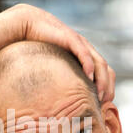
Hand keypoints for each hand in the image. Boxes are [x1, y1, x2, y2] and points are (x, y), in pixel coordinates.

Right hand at [0, 4, 114, 101]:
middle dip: (108, 87)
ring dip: (102, 80)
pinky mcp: (70, 38)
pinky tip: (90, 77)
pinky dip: (89, 65)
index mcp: (82, 57)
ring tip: (100, 95)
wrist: (24, 27)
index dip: (106, 87)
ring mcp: (79, 43)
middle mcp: (84, 50)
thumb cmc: (33, 50)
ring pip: (99, 62)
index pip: (102, 73)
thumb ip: (56, 83)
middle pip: (106, 69)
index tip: (104, 104)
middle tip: (106, 103)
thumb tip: (53, 105)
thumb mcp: (49, 70)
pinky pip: (84, 53)